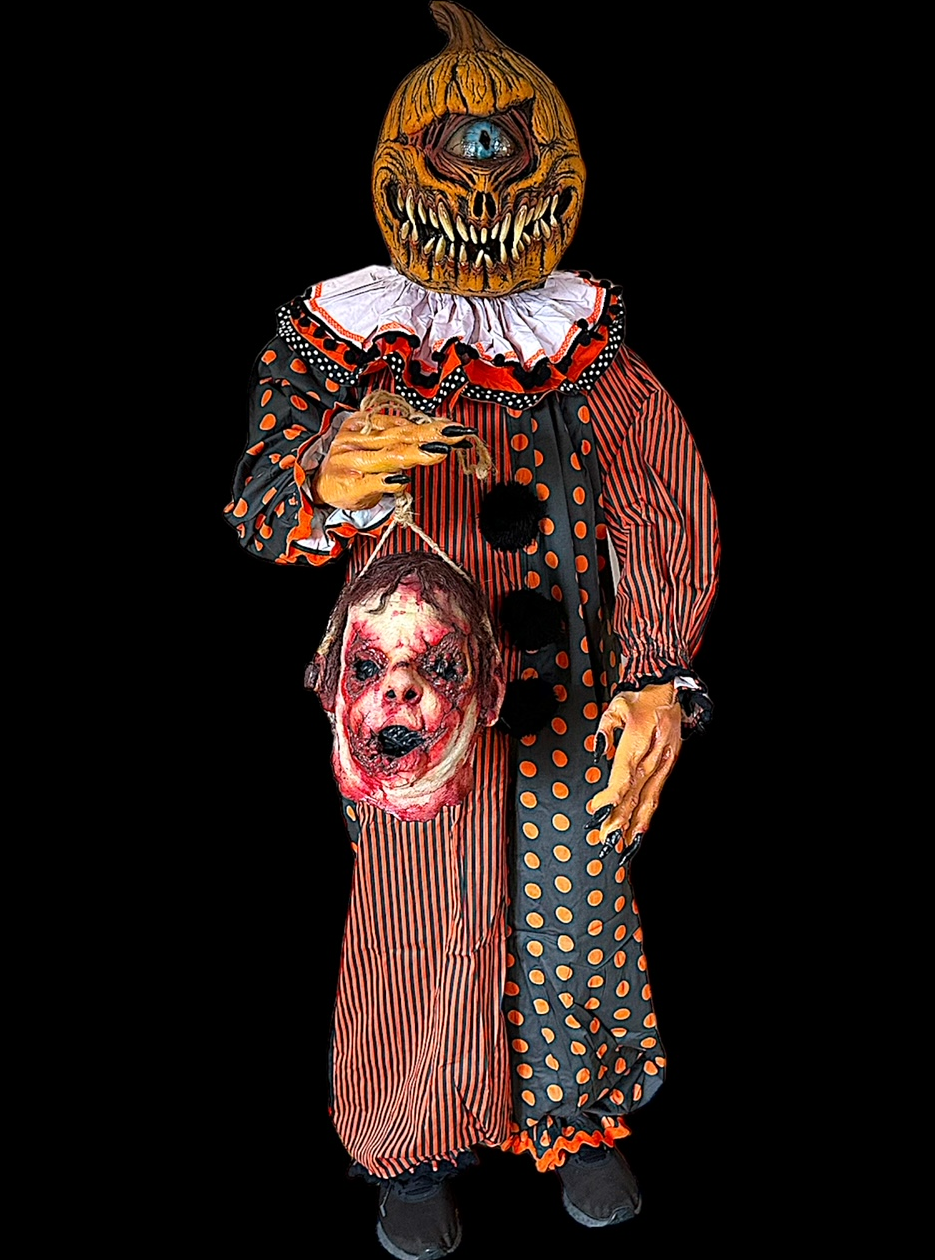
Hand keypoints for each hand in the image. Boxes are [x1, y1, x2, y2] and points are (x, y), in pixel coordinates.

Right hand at [307, 408, 475, 511]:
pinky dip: (387, 481)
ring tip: (439, 451)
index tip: (456, 427)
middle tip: (457, 435)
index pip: (405, 424)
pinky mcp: (350, 485)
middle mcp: (359, 440)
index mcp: (365, 425)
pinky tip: (401, 480)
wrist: (318, 486)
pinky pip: (371, 482)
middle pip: (401, 436)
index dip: (433, 426)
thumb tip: (435, 431)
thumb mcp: (372, 444)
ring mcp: (354, 462)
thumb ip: (399, 437)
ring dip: (416, 453)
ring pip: (389, 455)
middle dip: (432, 435)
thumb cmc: (351, 465)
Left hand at [587, 682, 681, 852]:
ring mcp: (665, 762)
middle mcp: (655, 755)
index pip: (624, 775)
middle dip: (619, 817)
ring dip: (634, 822)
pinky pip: (657, 794)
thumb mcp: (616, 707)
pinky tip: (639, 830)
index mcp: (640, 740)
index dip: (611, 796)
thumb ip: (604, 732)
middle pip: (635, 792)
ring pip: (648, 797)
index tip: (596, 810)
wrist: (671, 690)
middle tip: (605, 838)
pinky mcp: (669, 765)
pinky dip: (647, 813)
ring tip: (622, 844)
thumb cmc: (640, 698)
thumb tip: (597, 753)